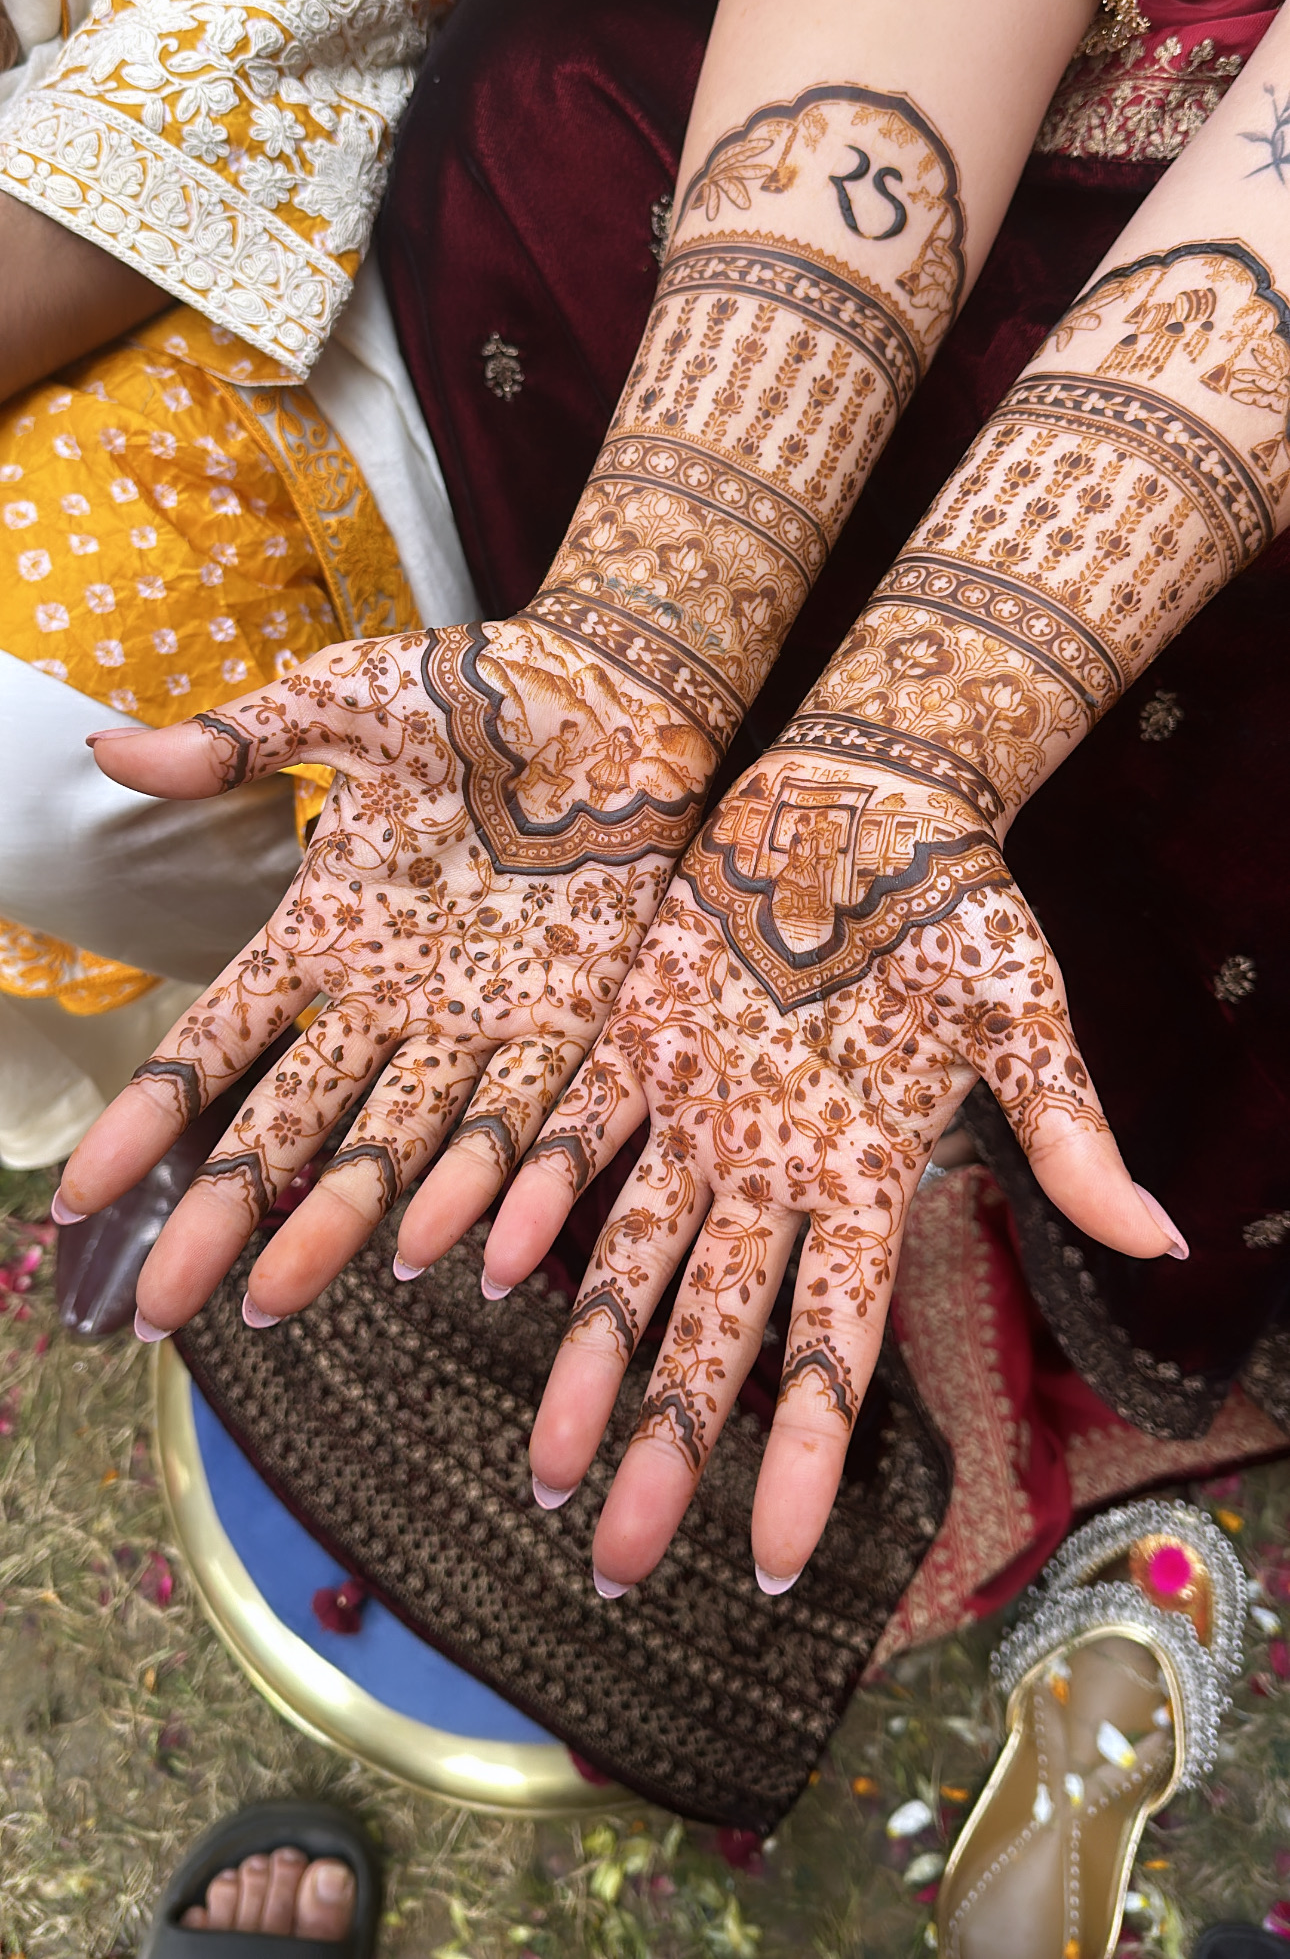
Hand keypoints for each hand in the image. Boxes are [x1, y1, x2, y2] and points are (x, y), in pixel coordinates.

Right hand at [60, 618, 714, 1331]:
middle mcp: (390, 999)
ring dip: (334, 1220)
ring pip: (394, 1144)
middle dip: (221, 1212)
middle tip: (159, 1302)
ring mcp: (479, 1019)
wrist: (614, 689)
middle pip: (289, 1123)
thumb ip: (232, 743)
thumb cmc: (474, 690)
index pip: (215, 1043)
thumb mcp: (339, 703)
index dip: (151, 1117)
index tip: (83, 1198)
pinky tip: (439, 1251)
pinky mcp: (571, 1020)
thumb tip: (103, 747)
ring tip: (276, 1300)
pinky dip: (484, 1183)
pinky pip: (521, 1118)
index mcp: (324, 931)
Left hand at [486, 748, 1182, 1591]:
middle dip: (669, 1445)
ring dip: (587, 1356)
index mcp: (864, 1176)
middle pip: (715, 1332)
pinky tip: (479, 1263)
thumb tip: (1161, 1236)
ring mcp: (697, 1108)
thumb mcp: (1020, 1013)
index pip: (834, 1344)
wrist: (870, 794)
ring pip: (628, 1256)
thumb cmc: (959, 900)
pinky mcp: (636, 1034)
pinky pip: (576, 1129)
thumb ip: (1064, 1128)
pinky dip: (537, 1193)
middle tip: (618, 1561)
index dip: (805, 1453)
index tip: (771, 1566)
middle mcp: (771, 1167)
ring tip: (543, 1464)